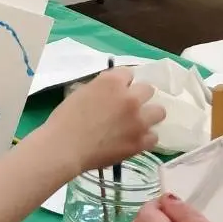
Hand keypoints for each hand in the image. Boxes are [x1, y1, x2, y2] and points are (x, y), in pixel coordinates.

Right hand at [44, 68, 164, 173]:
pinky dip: (144, 138)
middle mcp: (130, 98)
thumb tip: (110, 93)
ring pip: (159, 112)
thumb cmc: (64, 120)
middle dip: (139, 96)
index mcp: (112, 82)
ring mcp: (138, 121)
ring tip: (136, 124)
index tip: (116, 91)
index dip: (122, 83)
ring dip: (148, 116)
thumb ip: (101, 89)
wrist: (63, 148)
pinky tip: (133, 140)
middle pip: (148, 90)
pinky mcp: (140, 142)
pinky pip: (153, 136)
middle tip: (127, 107)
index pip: (128, 73)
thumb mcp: (80, 93)